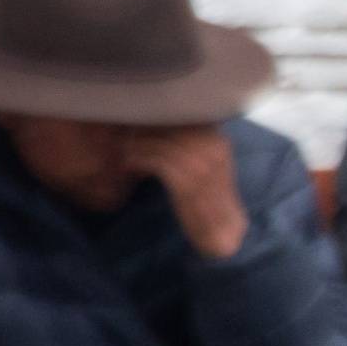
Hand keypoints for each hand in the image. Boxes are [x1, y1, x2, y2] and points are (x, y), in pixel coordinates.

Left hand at [123, 127, 246, 259]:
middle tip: (126, 137)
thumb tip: (157, 122)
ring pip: (158, 143)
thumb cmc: (206, 195)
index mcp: (218, 140)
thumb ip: (191, 142)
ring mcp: (201, 165)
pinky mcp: (186, 182)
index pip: (182, 116)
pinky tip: (129, 167)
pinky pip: (155, 161)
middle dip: (143, 130)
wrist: (220, 229)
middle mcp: (212, 148)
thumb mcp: (206, 163)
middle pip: (169, 125)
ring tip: (125, 153)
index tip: (139, 126)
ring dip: (136, 147)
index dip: (157, 119)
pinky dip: (138, 162)